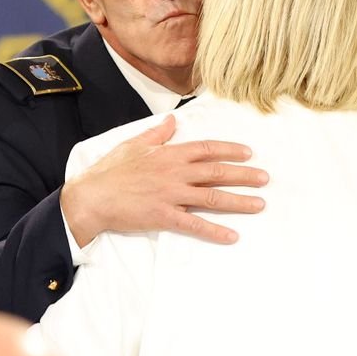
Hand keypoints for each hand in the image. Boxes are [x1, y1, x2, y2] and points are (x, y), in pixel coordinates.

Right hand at [60, 114, 267, 246]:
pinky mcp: (164, 216)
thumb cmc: (110, 171)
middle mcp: (175, 173)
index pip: (206, 149)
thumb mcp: (133, 144)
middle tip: (264, 178)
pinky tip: (232, 235)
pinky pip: (195, 224)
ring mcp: (171, 195)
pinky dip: (215, 231)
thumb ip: (156, 133)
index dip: (229, 150)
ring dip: (239, 201)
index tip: (248, 153)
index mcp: (168, 154)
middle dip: (244, 175)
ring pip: (213, 197)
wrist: (91, 197)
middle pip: (217, 172)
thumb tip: (173, 120)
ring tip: (259, 203)